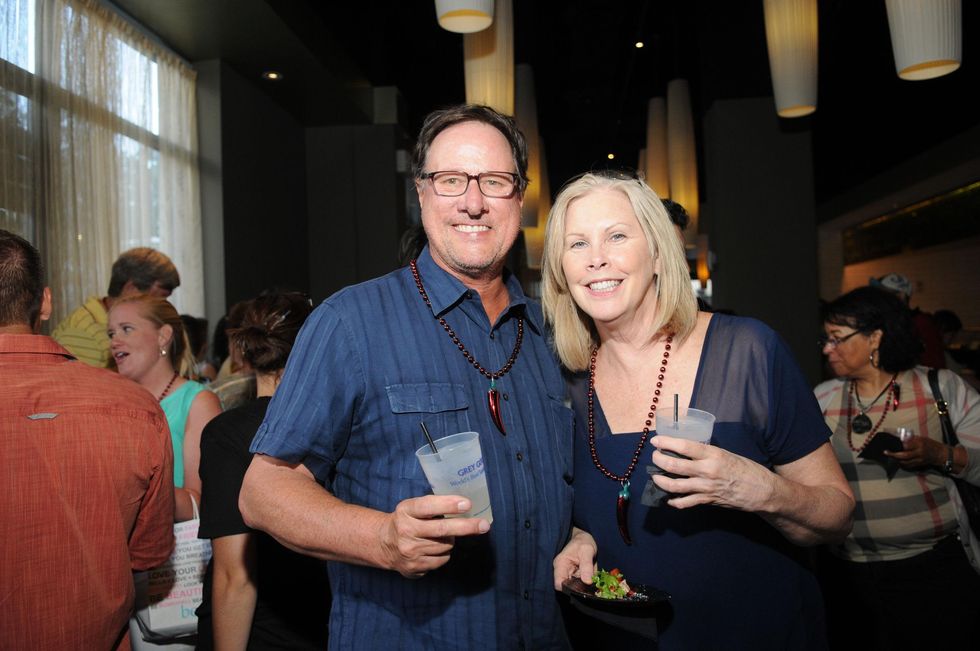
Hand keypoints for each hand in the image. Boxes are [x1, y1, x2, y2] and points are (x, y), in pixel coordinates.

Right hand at [379, 494, 490, 577]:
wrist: (384, 544)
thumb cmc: (407, 520)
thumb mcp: (413, 507)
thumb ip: (433, 506)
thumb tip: (465, 506)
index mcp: (406, 511)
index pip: (428, 506)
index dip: (448, 505)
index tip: (467, 504)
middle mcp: (406, 531)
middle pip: (442, 529)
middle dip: (466, 527)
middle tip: (484, 525)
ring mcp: (410, 551)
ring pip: (446, 545)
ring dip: (450, 539)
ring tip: (440, 535)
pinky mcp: (415, 567)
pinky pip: (442, 559)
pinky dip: (444, 553)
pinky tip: (434, 548)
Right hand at [553, 528, 596, 589]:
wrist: (585, 540)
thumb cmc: (583, 542)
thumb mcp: (586, 550)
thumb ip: (587, 566)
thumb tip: (587, 582)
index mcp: (560, 565)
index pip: (559, 584)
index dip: (568, 589)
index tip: (581, 589)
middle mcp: (563, 573)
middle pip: (568, 588)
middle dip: (579, 590)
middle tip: (591, 587)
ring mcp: (570, 576)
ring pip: (576, 589)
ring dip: (585, 589)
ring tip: (594, 585)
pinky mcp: (577, 578)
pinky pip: (582, 586)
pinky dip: (588, 587)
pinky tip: (595, 583)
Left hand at [650, 435, 775, 511]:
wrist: (762, 491)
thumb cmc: (745, 469)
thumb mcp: (725, 454)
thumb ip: (706, 453)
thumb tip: (685, 450)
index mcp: (712, 454)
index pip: (683, 446)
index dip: (666, 442)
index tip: (656, 440)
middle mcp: (707, 470)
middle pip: (673, 465)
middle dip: (658, 460)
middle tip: (654, 457)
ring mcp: (705, 487)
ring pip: (674, 485)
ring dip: (660, 480)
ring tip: (655, 476)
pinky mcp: (707, 500)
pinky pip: (684, 502)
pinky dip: (673, 501)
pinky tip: (668, 498)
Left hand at [885, 435, 945, 469]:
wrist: (941, 453)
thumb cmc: (931, 444)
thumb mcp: (922, 438)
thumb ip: (911, 439)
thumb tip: (900, 439)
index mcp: (920, 443)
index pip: (906, 445)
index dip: (898, 445)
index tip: (890, 443)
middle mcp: (919, 452)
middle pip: (904, 455)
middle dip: (893, 454)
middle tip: (886, 452)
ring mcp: (920, 459)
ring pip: (905, 462)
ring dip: (896, 460)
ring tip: (890, 456)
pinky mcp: (920, 464)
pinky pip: (909, 465)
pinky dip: (902, 464)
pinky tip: (898, 461)